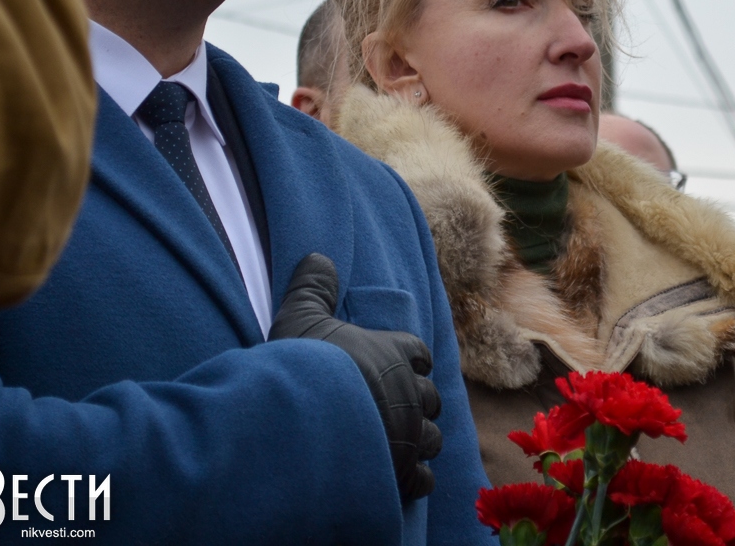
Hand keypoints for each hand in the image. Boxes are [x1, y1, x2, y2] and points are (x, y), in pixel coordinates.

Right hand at [271, 253, 442, 499]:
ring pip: (431, 438)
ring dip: (420, 440)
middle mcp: (411, 392)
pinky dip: (415, 478)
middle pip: (430, 397)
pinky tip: (401, 479)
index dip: (411, 358)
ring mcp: (410, 434)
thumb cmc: (308, 366)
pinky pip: (423, 478)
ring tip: (402, 443)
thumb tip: (318, 256)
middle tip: (403, 408)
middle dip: (420, 402)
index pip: (418, 352)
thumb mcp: (302, 317)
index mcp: (395, 353)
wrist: (311, 420)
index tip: (406, 362)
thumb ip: (313, 288)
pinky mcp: (403, 472)